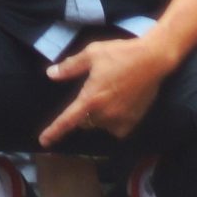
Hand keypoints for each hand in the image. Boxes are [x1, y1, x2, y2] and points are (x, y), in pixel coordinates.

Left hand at [40, 36, 170, 145]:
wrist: (152, 60)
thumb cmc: (120, 54)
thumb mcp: (91, 54)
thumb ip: (70, 67)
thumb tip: (51, 74)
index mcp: (91, 98)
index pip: (67, 120)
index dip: (54, 131)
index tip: (44, 142)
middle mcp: (104, 114)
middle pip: (84, 121)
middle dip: (82, 112)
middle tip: (92, 91)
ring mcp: (120, 120)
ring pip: (99, 124)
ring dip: (97, 116)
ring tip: (107, 94)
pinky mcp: (133, 122)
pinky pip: (115, 128)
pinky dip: (112, 120)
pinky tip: (118, 105)